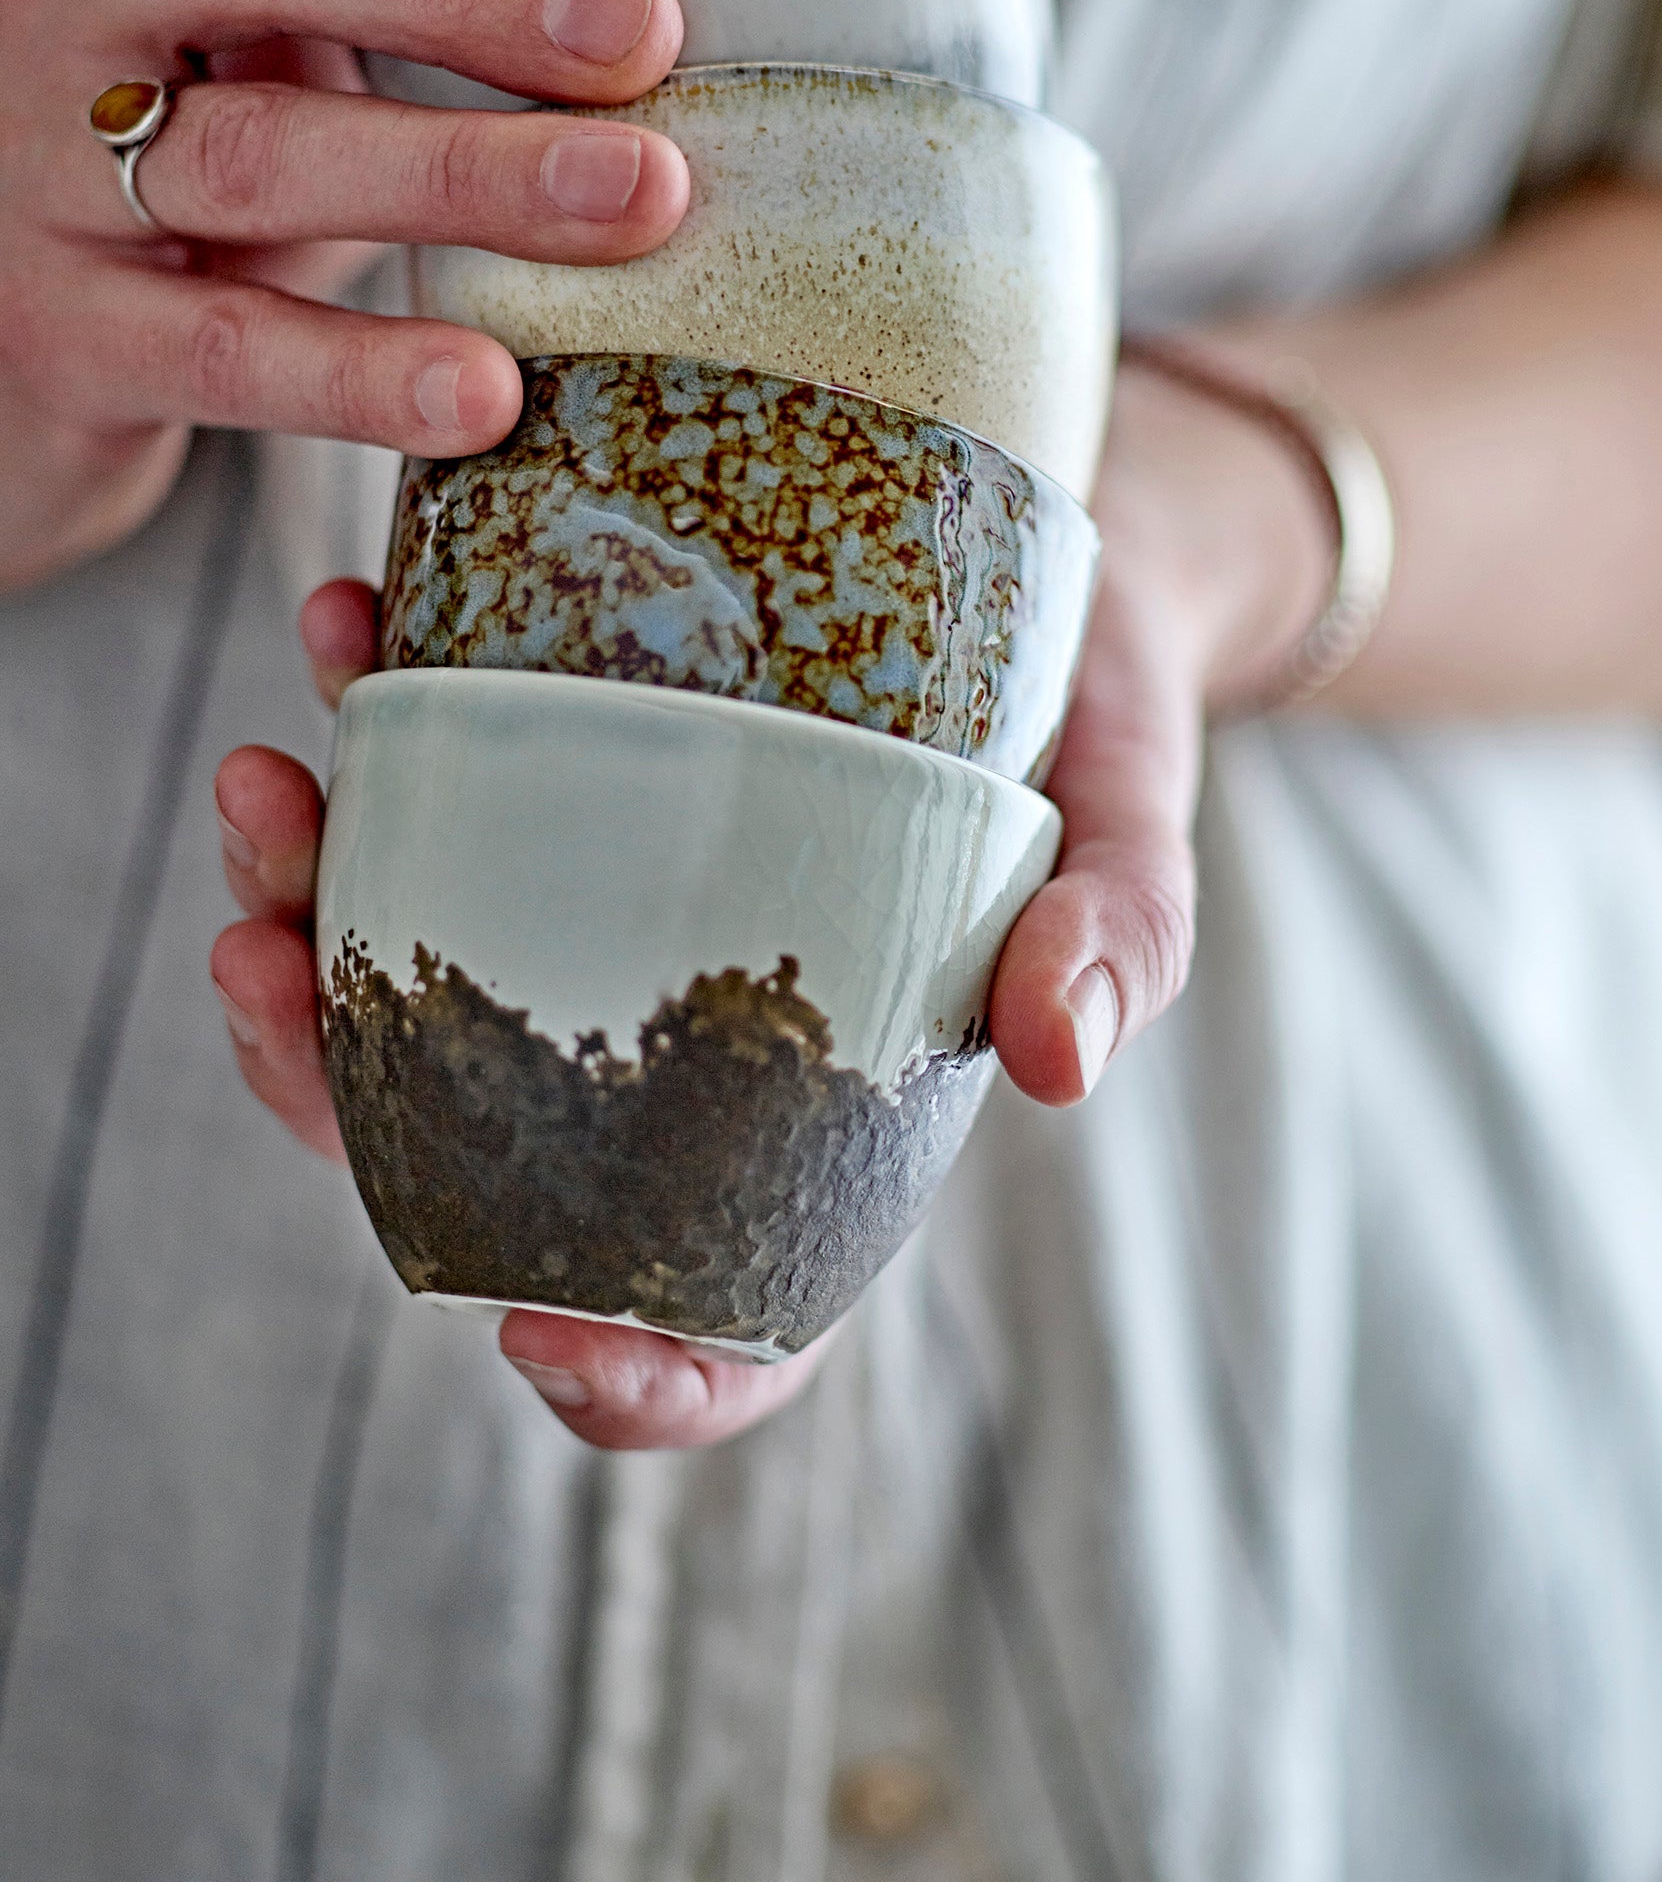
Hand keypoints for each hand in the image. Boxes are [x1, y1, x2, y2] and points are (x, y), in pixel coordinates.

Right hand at [0, 0, 687, 590]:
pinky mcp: (66, 343)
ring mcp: (42, 178)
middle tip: (644, 30)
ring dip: (459, 172)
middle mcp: (62, 13)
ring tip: (637, 198)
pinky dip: (363, 376)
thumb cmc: (201, 174)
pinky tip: (491, 394)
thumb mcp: (268, 41)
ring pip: (247, 154)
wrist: (17, 365)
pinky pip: (223, 353)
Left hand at [209, 362, 1327, 1446]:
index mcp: (831, 1109)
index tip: (535, 1321)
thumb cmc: (1100, 719)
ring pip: (417, 979)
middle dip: (335, 1092)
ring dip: (299, 903)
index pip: (728, 1312)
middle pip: (488, 1150)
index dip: (629, 1374)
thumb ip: (1118, 939)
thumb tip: (1062, 1063)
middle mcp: (688, 1031)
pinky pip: (437, 799)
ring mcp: (615, 906)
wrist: (1058, 555)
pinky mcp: (579, 771)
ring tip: (266, 782)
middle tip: (260, 970)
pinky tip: (347, 631)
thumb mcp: (1133, 822)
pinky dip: (364, 732)